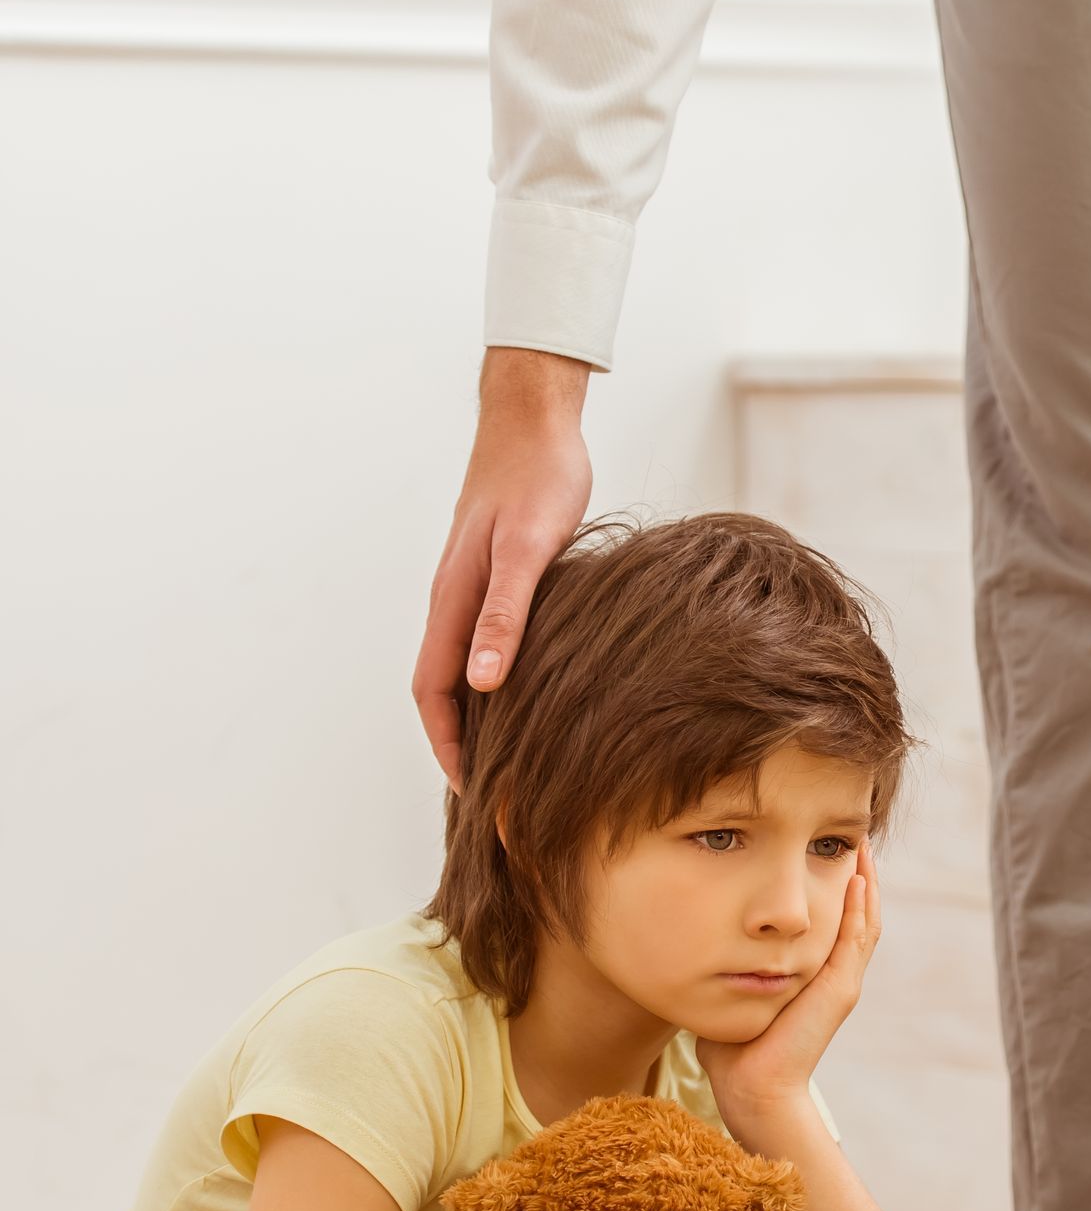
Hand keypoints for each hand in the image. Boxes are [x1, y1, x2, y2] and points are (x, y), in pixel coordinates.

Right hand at [412, 350, 592, 786]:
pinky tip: (530, 690)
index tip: (471, 789)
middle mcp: (454, 599)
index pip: (432, 691)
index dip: (446, 744)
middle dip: (459, 742)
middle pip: (442, 688)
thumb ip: (505, 613)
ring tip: (510, 756)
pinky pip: (487, 641)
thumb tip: (482, 683)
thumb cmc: (536, 476)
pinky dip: (498, 678)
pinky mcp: (498, 575)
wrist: (535, 419)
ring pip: (464, 666)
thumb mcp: (529, 548)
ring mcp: (473, 587)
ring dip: (478, 714)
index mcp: (453, 600)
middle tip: (492, 791)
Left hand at [697, 838, 882, 1129]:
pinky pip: (856, 940)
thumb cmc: (733, 1051)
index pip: (834, 920)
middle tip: (855, 833)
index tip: (824, 848)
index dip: (836, 884)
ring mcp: (841, 983)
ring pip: (865, 921)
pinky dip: (860, 908)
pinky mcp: (839, 991)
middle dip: (859, 872)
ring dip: (867, 881)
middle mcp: (834, 976)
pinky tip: (857, 879)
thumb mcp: (732, 991)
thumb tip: (696, 935)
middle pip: (858, 913)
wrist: (751, 1091)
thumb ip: (726, 965)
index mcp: (813, 976)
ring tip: (862, 844)